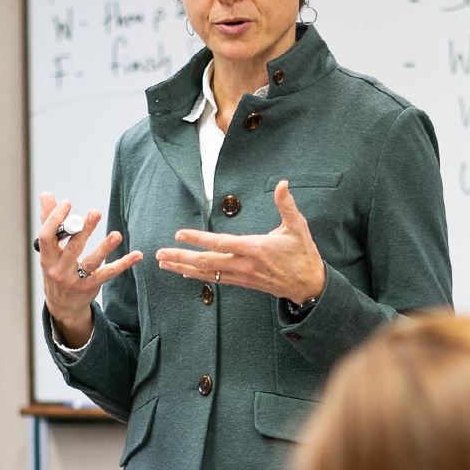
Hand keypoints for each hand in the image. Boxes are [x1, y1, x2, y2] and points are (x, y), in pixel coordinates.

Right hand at [38, 192, 142, 346]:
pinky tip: (137, 255)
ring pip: (91, 262)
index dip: (55, 219)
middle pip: (73, 247)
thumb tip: (46, 194)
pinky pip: (109, 273)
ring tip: (117, 234)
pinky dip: (124, 264)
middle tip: (95, 212)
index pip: (47, 236)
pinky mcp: (92, 286)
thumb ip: (49, 221)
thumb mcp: (49, 249)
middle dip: (84, 229)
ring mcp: (76, 280)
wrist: (62, 306)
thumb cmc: (56, 269)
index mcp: (46, 257)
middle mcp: (59, 270)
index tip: (67, 203)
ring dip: (105, 248)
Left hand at [156, 180, 326, 302]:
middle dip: (181, 258)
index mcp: (255, 248)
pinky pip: (216, 280)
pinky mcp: (243, 283)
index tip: (179, 234)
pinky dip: (198, 276)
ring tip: (164, 264)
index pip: (221, 243)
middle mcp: (245, 264)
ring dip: (184, 269)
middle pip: (207, 262)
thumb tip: (283, 184)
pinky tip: (185, 274)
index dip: (198, 239)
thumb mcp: (298, 227)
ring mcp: (242, 276)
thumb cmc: (303, 254)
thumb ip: (287, 205)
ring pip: (207, 273)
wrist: (309, 285)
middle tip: (160, 254)